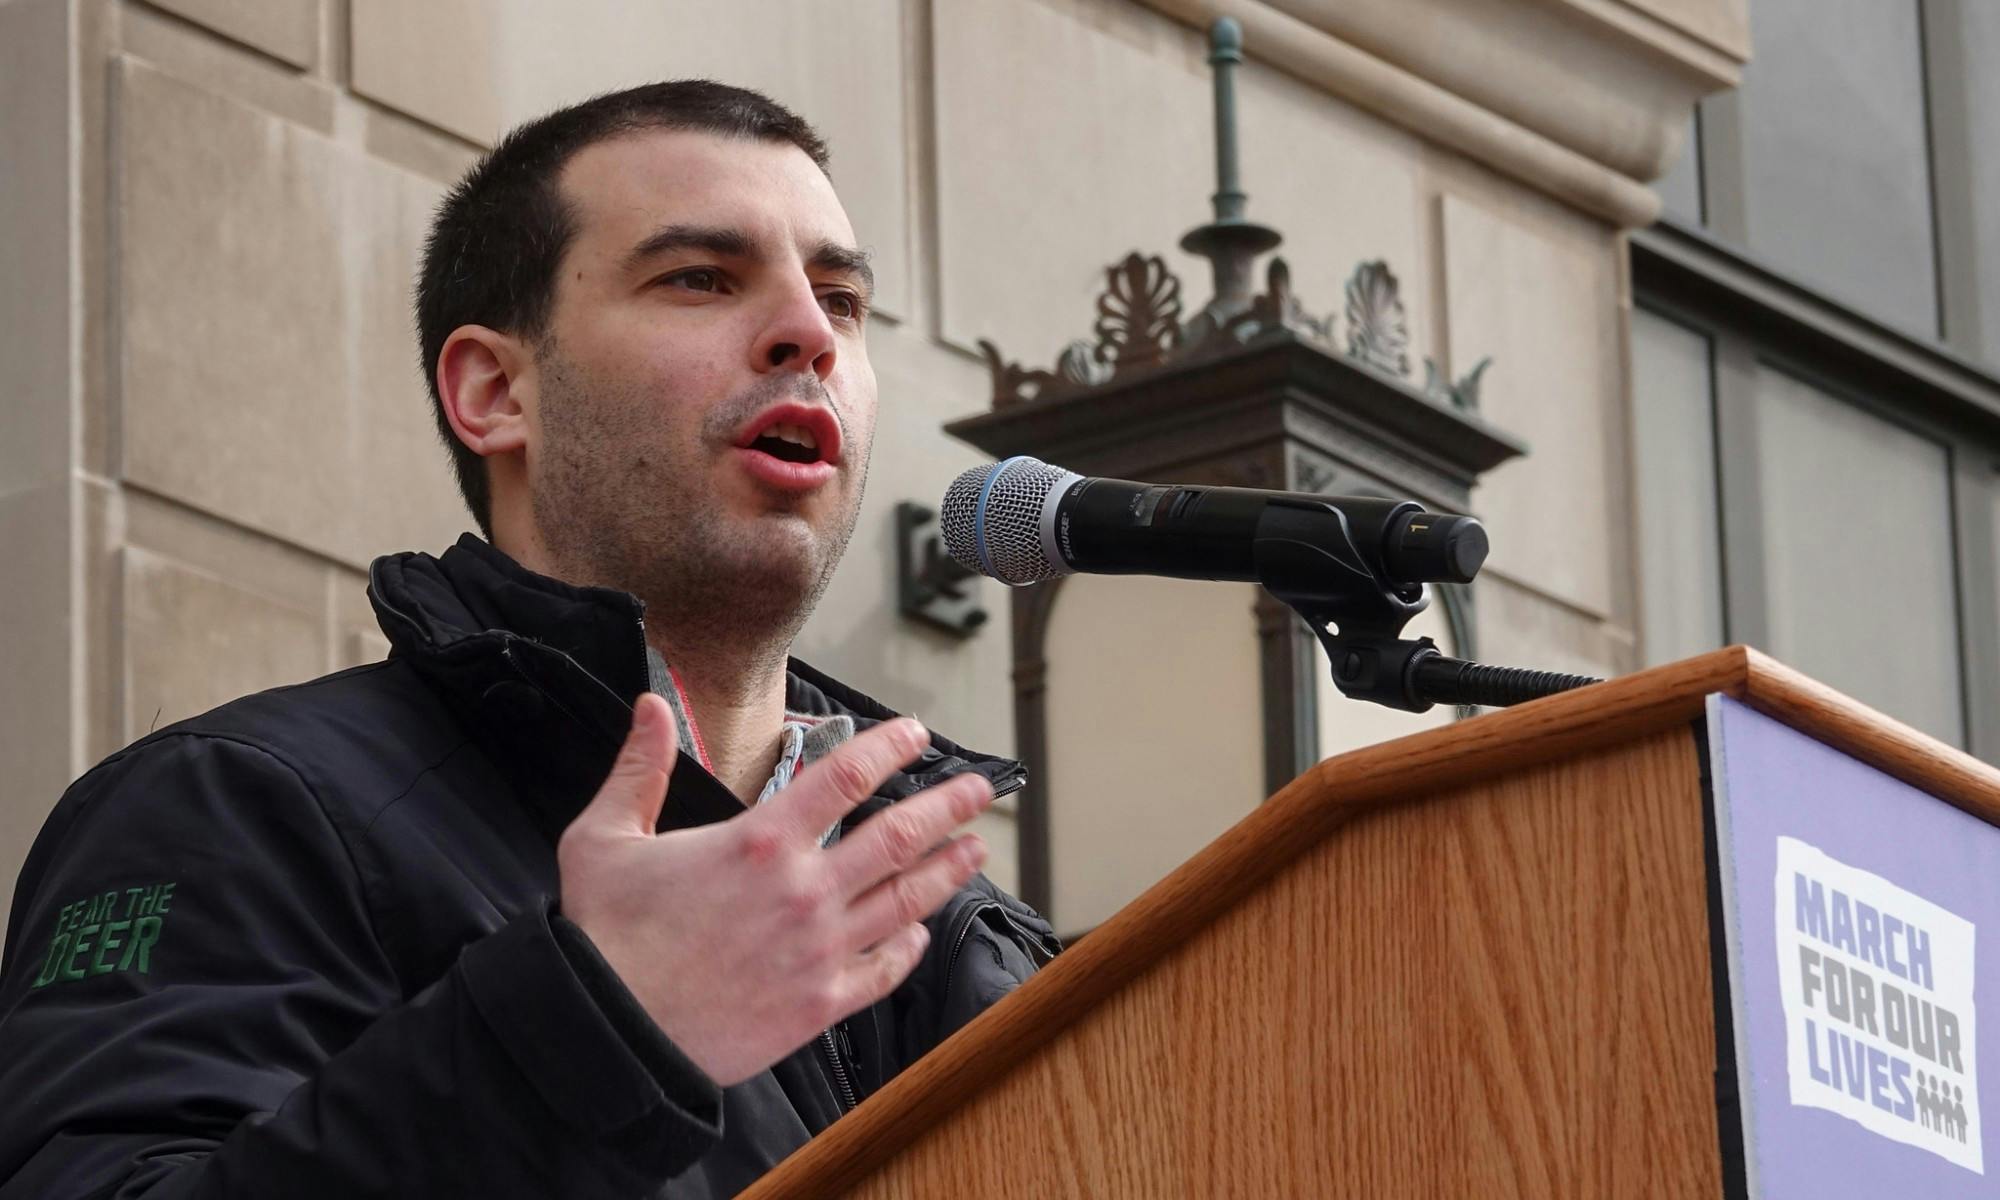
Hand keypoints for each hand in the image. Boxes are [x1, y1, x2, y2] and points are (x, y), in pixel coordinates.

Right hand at [556, 693, 993, 1086]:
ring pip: (905, 900)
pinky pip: (884, 970)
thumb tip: (650, 706)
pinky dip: (909, 947)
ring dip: (947, 871)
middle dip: (949, 807)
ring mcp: (820, 951)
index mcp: (760, 842)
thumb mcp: (605, 837)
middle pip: (899, 836)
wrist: (607, 1034)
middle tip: (982, 790)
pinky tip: (921, 931)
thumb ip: (639, 767)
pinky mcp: (820, 1005)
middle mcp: (803, 892)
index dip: (890, 747)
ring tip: (975, 849)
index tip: (916, 734)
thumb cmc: (604, 937)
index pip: (846, 776)